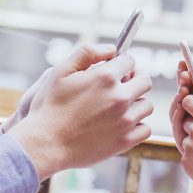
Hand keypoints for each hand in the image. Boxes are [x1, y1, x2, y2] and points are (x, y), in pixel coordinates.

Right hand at [9, 44, 153, 179]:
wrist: (45, 144)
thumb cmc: (49, 107)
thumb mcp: (60, 71)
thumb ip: (87, 52)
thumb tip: (111, 49)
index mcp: (105, 77)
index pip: (129, 60)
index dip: (122, 62)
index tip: (116, 68)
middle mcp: (119, 97)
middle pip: (144, 81)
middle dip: (135, 78)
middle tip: (123, 83)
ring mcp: (124, 121)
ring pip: (146, 105)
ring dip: (136, 102)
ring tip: (120, 106)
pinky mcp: (124, 141)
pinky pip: (145, 129)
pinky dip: (137, 125)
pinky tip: (123, 123)